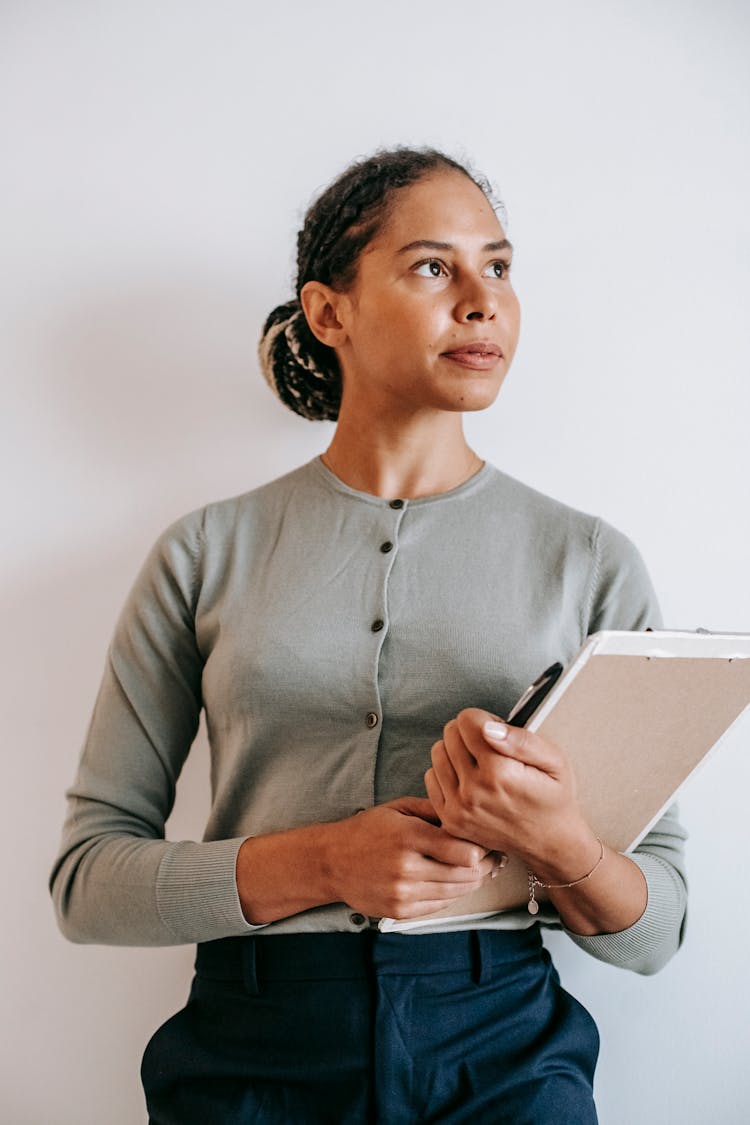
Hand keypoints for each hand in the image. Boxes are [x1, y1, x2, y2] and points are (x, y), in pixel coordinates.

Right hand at [324, 796, 494, 919]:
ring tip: (482, 870)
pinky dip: (453, 894)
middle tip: (496, 857)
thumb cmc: (367, 831)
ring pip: (456, 893)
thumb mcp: (399, 809)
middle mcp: (407, 868)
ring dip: (474, 882)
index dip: (482, 848)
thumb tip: (469, 815)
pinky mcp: (400, 911)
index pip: (463, 851)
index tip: (488, 841)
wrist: (331, 862)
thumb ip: (435, 811)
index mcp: (409, 837)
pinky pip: (440, 906)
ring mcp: (403, 893)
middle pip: (465, 875)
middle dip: (486, 866)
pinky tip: (456, 882)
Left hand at [424, 709, 597, 882]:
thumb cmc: (553, 798)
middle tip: (492, 749)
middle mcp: (474, 791)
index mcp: (499, 772)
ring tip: (481, 764)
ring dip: (456, 751)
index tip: (499, 734)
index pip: (466, 720)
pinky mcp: (449, 819)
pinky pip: (431, 776)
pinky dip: (447, 772)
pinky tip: (469, 780)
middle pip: (450, 733)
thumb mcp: (555, 761)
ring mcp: (458, 808)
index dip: (486, 720)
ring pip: (438, 752)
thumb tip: (488, 727)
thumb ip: (522, 740)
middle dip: (471, 733)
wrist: (549, 842)